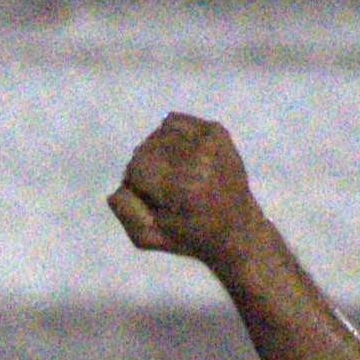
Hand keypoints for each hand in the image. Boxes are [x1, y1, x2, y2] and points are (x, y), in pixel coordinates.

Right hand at [107, 112, 263, 265]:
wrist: (237, 228)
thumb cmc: (189, 236)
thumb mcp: (149, 237)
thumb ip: (126, 211)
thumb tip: (122, 183)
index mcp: (182, 188)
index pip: (135, 166)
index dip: (137, 184)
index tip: (152, 199)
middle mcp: (199, 160)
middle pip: (145, 148)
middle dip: (147, 167)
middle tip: (165, 188)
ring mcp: (210, 142)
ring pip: (158, 134)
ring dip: (158, 152)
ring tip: (175, 173)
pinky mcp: (217, 131)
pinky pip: (175, 122)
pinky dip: (171, 137)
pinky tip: (182, 157)